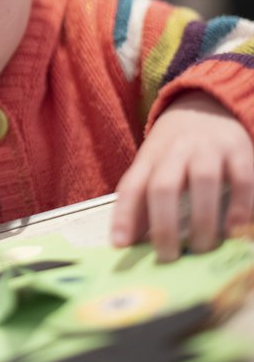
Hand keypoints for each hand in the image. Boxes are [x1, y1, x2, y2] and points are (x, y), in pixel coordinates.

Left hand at [111, 91, 253, 261]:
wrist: (207, 104)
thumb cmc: (175, 148)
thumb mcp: (152, 165)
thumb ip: (141, 200)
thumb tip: (127, 241)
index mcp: (149, 157)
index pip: (131, 186)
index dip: (124, 216)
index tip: (119, 245)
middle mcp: (175, 151)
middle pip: (164, 186)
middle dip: (165, 225)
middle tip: (168, 256)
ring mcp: (207, 149)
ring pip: (202, 181)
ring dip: (202, 220)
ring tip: (201, 248)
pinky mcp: (239, 149)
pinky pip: (242, 179)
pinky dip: (240, 207)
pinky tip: (235, 230)